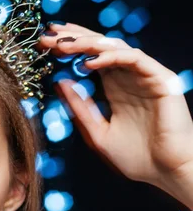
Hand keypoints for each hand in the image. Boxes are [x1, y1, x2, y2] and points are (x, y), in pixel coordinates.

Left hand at [39, 22, 192, 192]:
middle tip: (47, 37)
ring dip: (87, 44)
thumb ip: (80, 108)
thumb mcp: (97, 132)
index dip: (69, 48)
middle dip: (73, 39)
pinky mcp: (161, 79)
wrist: (166, 173)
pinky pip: (135, 59)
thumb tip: (60, 83)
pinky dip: (112, 57)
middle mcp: (129, 78)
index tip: (44, 46)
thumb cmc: (136, 158)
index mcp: (115, 88)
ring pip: (115, 48)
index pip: (90, 58)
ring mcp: (145, 76)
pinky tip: (89, 62)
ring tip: (63, 45)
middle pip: (99, 47)